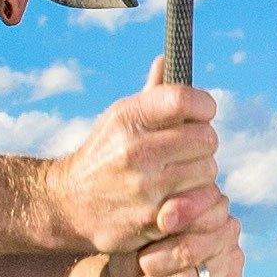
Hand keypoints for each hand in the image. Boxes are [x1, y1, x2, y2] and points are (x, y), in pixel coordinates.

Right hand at [44, 81, 224, 259]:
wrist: (68, 204)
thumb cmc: (103, 155)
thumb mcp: (118, 118)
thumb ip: (151, 94)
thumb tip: (168, 58)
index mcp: (128, 117)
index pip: (185, 99)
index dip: (204, 105)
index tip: (202, 113)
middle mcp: (135, 150)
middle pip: (207, 138)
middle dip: (203, 144)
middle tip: (188, 151)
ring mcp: (144, 187)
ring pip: (208, 172)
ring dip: (201, 174)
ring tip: (180, 175)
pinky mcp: (152, 218)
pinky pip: (201, 203)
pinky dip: (198, 201)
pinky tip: (182, 197)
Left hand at [112, 191, 249, 276]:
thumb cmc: (142, 254)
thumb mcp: (141, 233)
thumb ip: (155, 219)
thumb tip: (164, 220)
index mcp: (210, 207)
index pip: (204, 206)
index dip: (183, 213)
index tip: (161, 224)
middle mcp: (228, 233)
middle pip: (188, 251)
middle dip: (154, 264)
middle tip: (141, 268)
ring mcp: (233, 265)